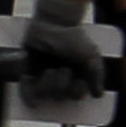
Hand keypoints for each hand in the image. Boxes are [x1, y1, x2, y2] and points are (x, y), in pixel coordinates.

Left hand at [3, 0, 120, 126]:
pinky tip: (34, 102)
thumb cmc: (74, 40)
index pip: (75, 95)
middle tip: (63, 69)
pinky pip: (26, 92)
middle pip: (59, 96)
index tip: (78, 81)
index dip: (76, 91)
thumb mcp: (91, 55)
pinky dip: (29, 97)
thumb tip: (99, 96)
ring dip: (47, 84)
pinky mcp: (27, 74)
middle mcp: (59, 80)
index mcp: (75, 76)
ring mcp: (42, 78)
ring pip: (43, 94)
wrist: (53, 25)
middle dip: (61, 84)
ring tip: (49, 70)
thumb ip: (97, 74)